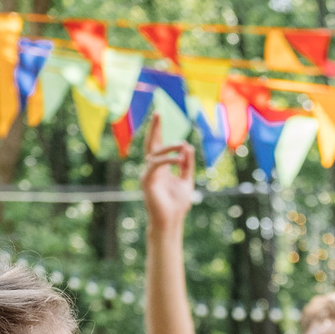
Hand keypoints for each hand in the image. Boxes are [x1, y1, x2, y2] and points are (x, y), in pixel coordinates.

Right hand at [139, 113, 196, 231]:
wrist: (171, 221)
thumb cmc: (177, 203)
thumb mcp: (186, 180)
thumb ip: (187, 164)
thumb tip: (187, 146)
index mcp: (161, 168)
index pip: (159, 145)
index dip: (159, 131)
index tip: (159, 115)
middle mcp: (152, 168)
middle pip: (151, 144)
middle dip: (154, 129)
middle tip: (157, 113)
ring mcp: (148, 174)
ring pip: (155, 154)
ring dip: (168, 147)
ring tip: (181, 145)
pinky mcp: (147, 181)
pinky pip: (156, 165)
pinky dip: (168, 160)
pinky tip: (179, 159)